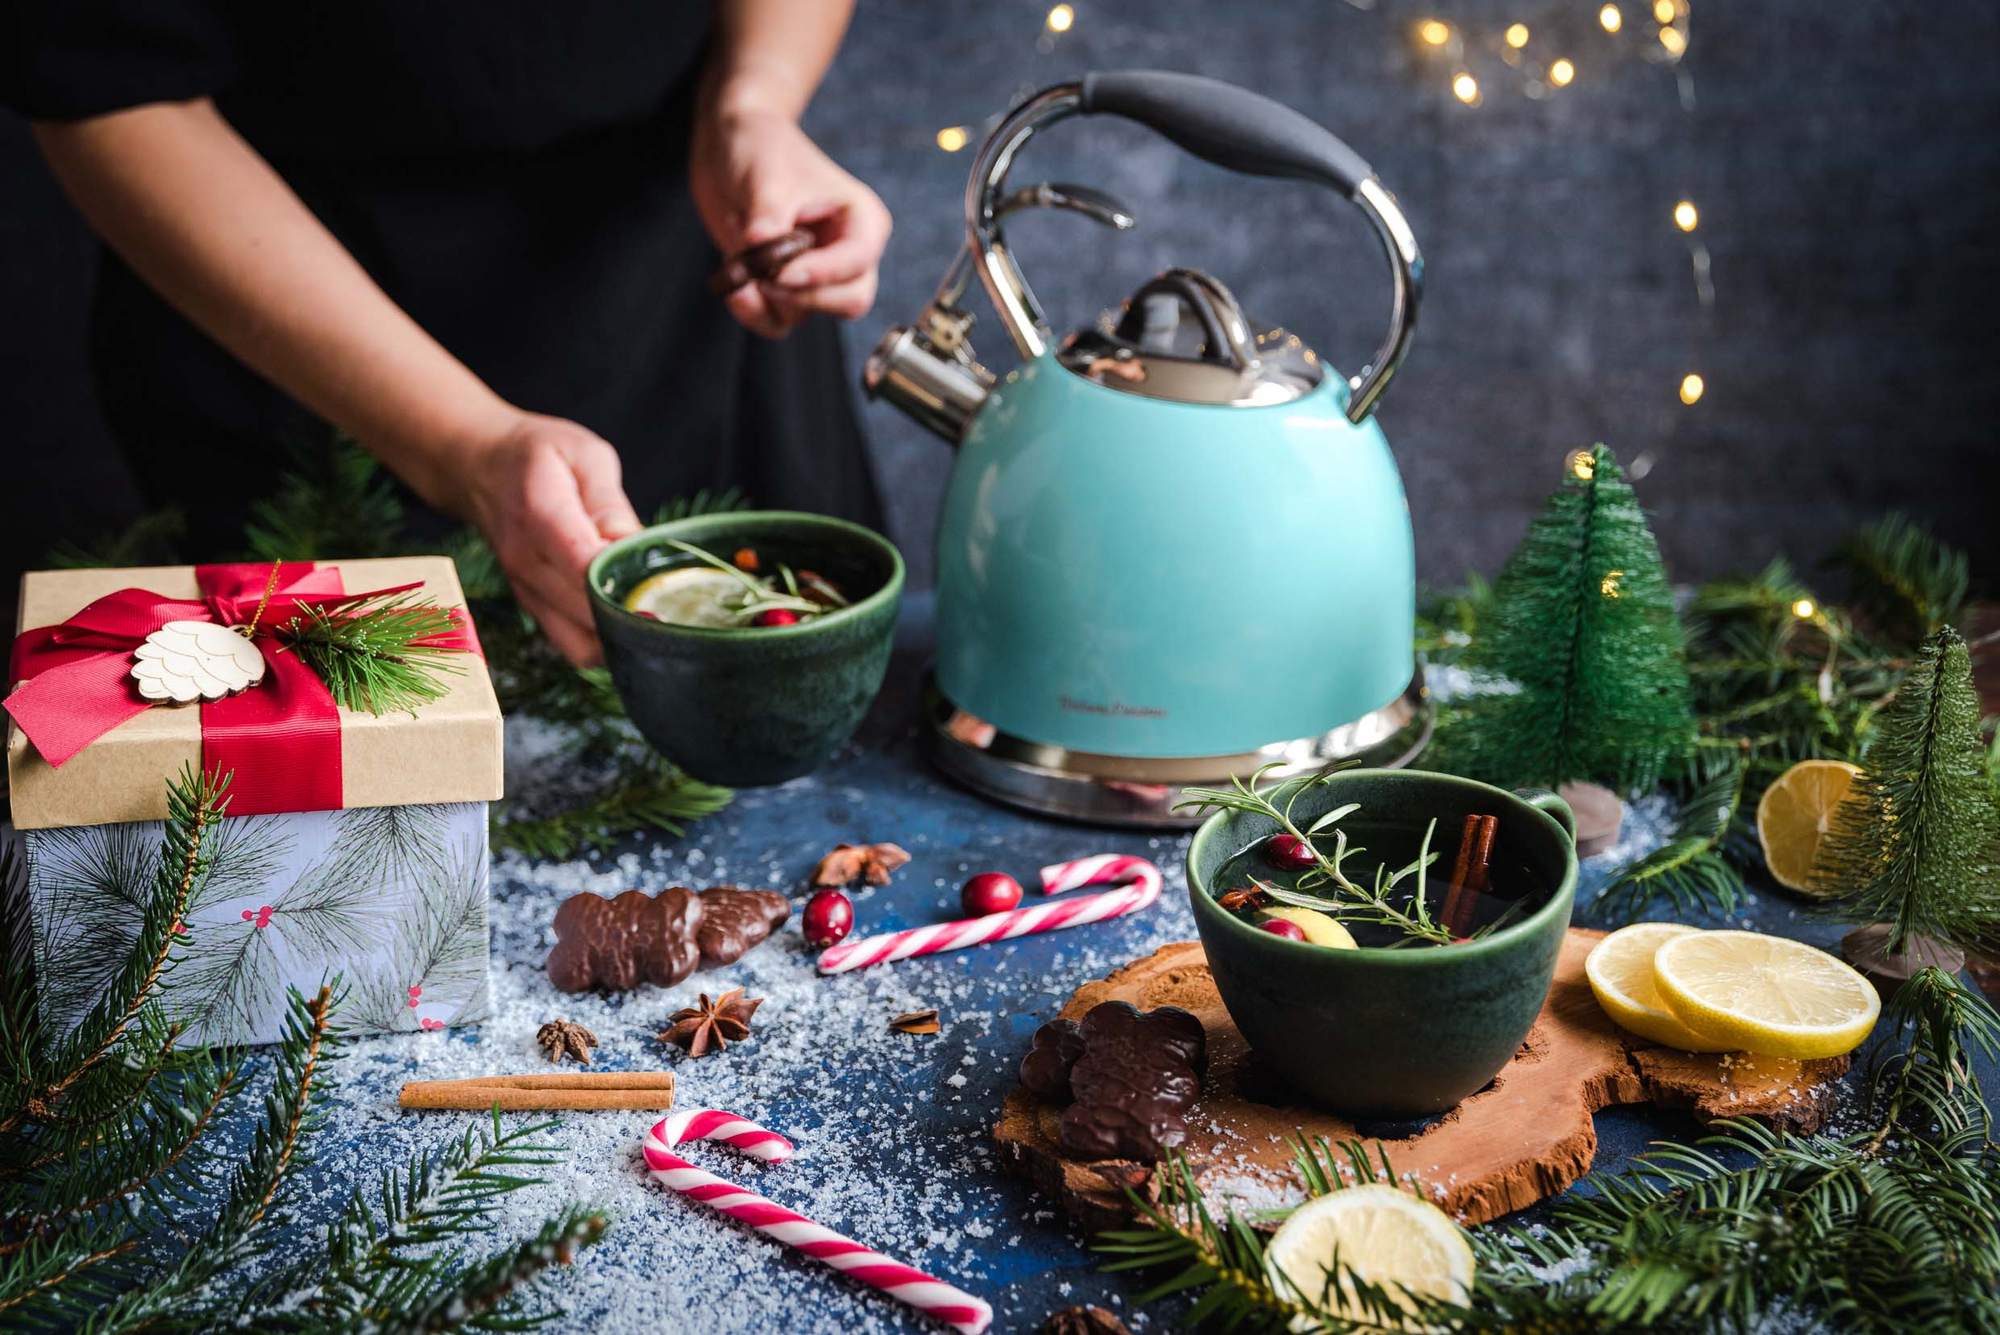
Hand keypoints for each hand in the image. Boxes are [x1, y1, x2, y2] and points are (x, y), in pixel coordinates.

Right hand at [459, 413, 641, 666]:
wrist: (479, 468)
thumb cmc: (540, 456)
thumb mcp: (585, 457)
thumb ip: (612, 506)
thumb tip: (637, 551)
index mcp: (541, 513)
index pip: (583, 567)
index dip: (624, 585)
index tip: (661, 588)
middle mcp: (526, 561)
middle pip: (588, 614)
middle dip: (634, 613)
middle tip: (670, 599)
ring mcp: (525, 590)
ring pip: (583, 644)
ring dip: (621, 635)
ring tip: (647, 608)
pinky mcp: (532, 608)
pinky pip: (573, 645)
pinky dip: (605, 641)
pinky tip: (624, 615)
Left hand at [690, 106, 890, 337]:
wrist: (729, 144)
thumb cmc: (762, 148)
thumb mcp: (767, 176)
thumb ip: (768, 220)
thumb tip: (761, 255)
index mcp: (861, 221)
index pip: (857, 263)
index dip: (820, 275)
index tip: (778, 272)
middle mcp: (846, 253)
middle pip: (848, 301)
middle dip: (802, 296)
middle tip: (762, 276)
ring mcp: (816, 275)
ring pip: (806, 314)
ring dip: (766, 298)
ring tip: (738, 262)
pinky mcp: (784, 288)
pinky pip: (777, 322)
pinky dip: (754, 314)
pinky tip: (735, 289)